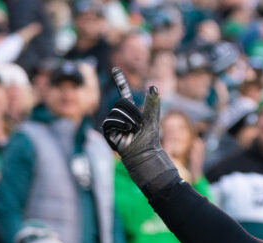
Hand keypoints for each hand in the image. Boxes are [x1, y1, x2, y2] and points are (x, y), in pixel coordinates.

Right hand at [101, 69, 178, 194]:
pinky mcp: (108, 131)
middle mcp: (120, 114)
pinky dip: (120, 124)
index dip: (120, 81)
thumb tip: (153, 87)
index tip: (115, 69)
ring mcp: (113, 122)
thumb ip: (152, 104)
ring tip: (133, 130)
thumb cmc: (149, 139)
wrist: (144, 153)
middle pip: (120, 102)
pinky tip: (126, 132)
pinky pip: (110, 120)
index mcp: (131, 110)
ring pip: (116, 111)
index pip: (123, 92)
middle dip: (132, 112)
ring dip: (128, 120)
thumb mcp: (152, 119)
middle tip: (139, 124)